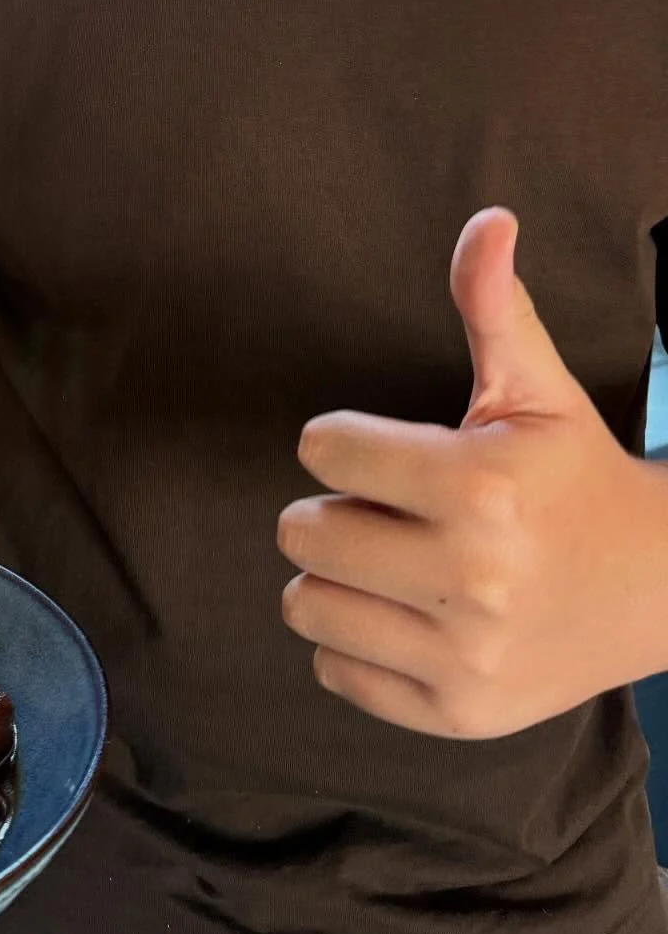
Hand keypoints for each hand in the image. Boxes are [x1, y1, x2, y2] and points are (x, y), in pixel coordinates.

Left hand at [276, 206, 667, 738]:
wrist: (659, 591)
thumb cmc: (573, 475)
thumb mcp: (536, 388)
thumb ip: (494, 305)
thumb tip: (488, 219)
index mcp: (479, 486)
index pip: (322, 450)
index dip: (344, 443)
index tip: (381, 453)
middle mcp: (471, 577)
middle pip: (302, 531)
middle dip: (332, 511)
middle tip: (386, 511)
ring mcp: (465, 655)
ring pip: (306, 603)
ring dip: (332, 578)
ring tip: (387, 564)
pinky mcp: (458, 714)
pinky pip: (334, 671)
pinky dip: (353, 644)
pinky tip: (404, 617)